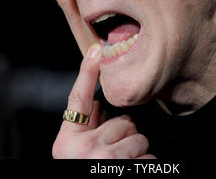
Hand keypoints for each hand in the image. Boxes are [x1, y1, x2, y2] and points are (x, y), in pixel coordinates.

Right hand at [52, 43, 155, 158]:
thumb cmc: (87, 167)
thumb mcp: (77, 152)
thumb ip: (87, 127)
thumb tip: (98, 102)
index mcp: (67, 142)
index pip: (78, 99)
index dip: (87, 73)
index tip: (96, 49)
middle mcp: (84, 150)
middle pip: (123, 122)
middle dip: (124, 135)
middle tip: (114, 152)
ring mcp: (105, 160)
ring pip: (139, 139)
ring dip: (136, 150)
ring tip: (123, 162)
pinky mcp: (126, 170)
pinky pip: (149, 158)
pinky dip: (144, 164)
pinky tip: (131, 168)